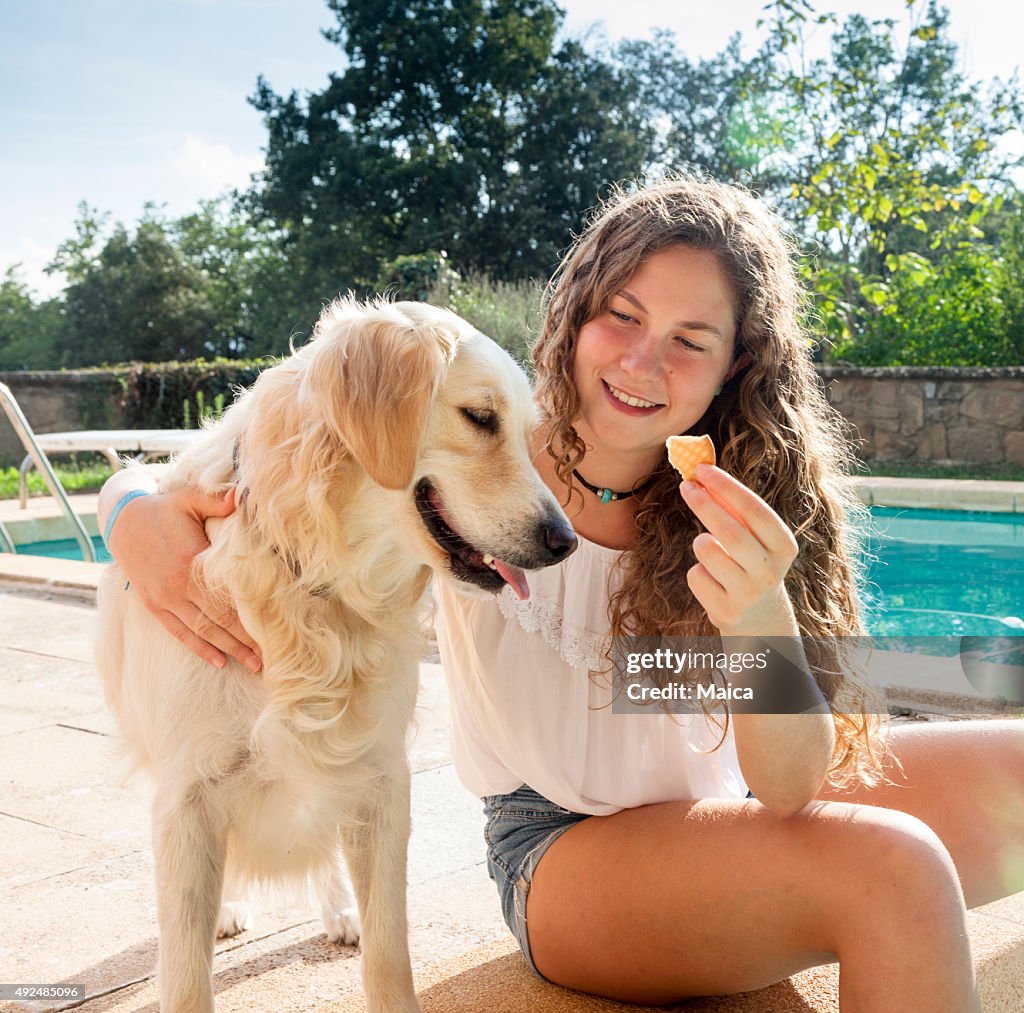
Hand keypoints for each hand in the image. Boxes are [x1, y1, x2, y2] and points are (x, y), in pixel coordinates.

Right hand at [108, 486, 262, 671]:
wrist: (122, 522)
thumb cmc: (164, 508)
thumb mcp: (188, 498)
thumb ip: (215, 500)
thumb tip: (239, 496)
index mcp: (190, 562)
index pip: (228, 598)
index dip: (251, 617)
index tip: (275, 631)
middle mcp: (177, 586)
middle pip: (219, 621)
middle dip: (246, 641)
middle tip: (271, 658)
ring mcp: (164, 598)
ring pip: (201, 631)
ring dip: (228, 650)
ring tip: (253, 665)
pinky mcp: (154, 605)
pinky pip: (179, 632)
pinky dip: (199, 648)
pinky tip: (218, 661)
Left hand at [678, 464, 798, 636]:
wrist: (758, 618)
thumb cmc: (750, 563)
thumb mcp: (755, 539)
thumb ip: (734, 510)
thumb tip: (703, 474)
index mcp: (784, 546)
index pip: (755, 510)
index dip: (727, 487)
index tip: (702, 469)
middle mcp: (771, 571)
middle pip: (730, 532)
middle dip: (704, 504)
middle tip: (686, 486)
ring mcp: (749, 594)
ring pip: (708, 552)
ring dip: (700, 542)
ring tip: (707, 546)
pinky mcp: (727, 611)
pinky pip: (696, 576)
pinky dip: (696, 571)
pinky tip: (711, 580)